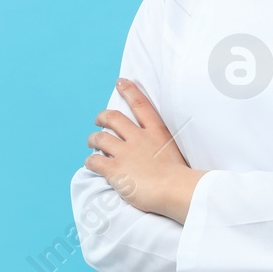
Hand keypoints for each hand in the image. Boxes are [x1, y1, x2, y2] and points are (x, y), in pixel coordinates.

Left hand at [84, 78, 204, 223]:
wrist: (176, 189)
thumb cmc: (182, 176)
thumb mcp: (176, 152)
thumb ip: (163, 146)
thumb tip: (159, 151)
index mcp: (156, 132)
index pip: (140, 104)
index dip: (129, 90)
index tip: (120, 82)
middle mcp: (138, 138)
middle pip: (114, 118)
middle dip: (103, 116)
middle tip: (98, 119)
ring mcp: (125, 152)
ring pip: (100, 138)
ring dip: (93, 139)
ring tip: (91, 142)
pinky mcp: (115, 169)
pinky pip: (95, 161)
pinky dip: (90, 161)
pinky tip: (90, 163)